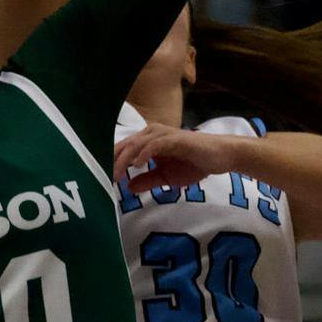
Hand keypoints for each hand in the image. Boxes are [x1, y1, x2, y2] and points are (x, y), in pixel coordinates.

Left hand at [112, 123, 247, 192]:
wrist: (220, 157)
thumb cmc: (194, 163)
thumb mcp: (167, 177)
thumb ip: (148, 180)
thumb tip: (129, 187)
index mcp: (148, 141)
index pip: (124, 149)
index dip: (111, 162)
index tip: (102, 179)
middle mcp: (153, 133)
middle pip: (125, 144)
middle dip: (112, 161)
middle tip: (104, 179)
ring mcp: (164, 134)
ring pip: (137, 143)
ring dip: (125, 159)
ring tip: (117, 175)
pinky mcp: (176, 139)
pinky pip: (155, 144)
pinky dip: (144, 153)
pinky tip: (137, 165)